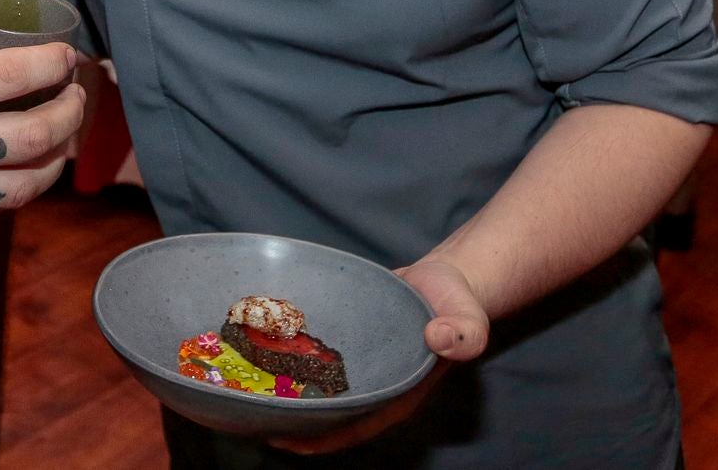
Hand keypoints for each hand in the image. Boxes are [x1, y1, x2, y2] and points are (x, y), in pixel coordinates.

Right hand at [0, 15, 82, 248]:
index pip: (7, 77)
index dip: (49, 64)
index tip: (65, 55)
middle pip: (31, 136)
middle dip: (68, 113)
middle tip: (76, 95)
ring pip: (22, 185)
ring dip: (55, 160)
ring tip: (63, 138)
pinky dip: (16, 188)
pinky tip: (22, 169)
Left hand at [270, 258, 480, 454]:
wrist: (448, 279)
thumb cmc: (458, 303)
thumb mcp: (469, 320)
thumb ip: (462, 334)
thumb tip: (440, 338)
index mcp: (399, 396)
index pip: (354, 429)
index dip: (318, 439)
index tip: (282, 438)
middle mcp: (377, 388)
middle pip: (329, 413)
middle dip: (292, 417)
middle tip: (251, 410)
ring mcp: (364, 367)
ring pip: (320, 387)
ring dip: (290, 388)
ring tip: (248, 381)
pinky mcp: (352, 344)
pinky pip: (321, 358)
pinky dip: (297, 357)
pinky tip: (267, 346)